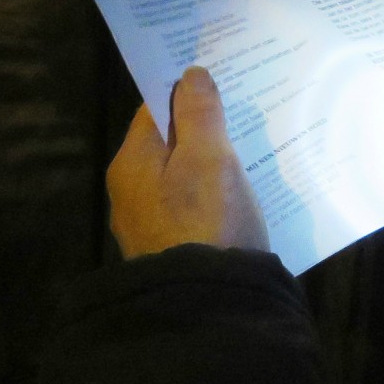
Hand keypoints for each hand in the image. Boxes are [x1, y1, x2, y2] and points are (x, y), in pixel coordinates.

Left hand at [107, 67, 269, 258]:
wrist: (207, 309)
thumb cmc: (205, 222)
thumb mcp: (207, 159)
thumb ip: (199, 114)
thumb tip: (190, 74)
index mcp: (131, 164)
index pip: (154, 110)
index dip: (185, 90)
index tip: (220, 76)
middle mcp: (131, 194)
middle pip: (169, 145)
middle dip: (202, 129)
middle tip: (244, 111)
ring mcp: (150, 227)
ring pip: (183, 180)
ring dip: (211, 165)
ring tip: (252, 150)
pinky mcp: (172, 252)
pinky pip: (194, 210)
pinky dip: (214, 198)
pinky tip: (243, 198)